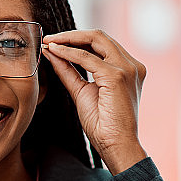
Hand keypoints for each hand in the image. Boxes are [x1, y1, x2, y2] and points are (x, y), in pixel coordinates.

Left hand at [42, 29, 147, 173]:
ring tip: (49, 42)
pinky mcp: (117, 76)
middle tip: (48, 38)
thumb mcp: (82, 91)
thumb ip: (69, 71)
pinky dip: (68, 53)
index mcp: (127, 68)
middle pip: (99, 36)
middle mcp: (131, 65)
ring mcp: (127, 69)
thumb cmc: (103, 125)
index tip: (54, 42)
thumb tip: (52, 53)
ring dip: (68, 39)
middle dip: (71, 35)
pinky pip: (87, 58)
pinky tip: (54, 51)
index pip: (101, 44)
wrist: (116, 145)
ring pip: (95, 40)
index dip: (76, 40)